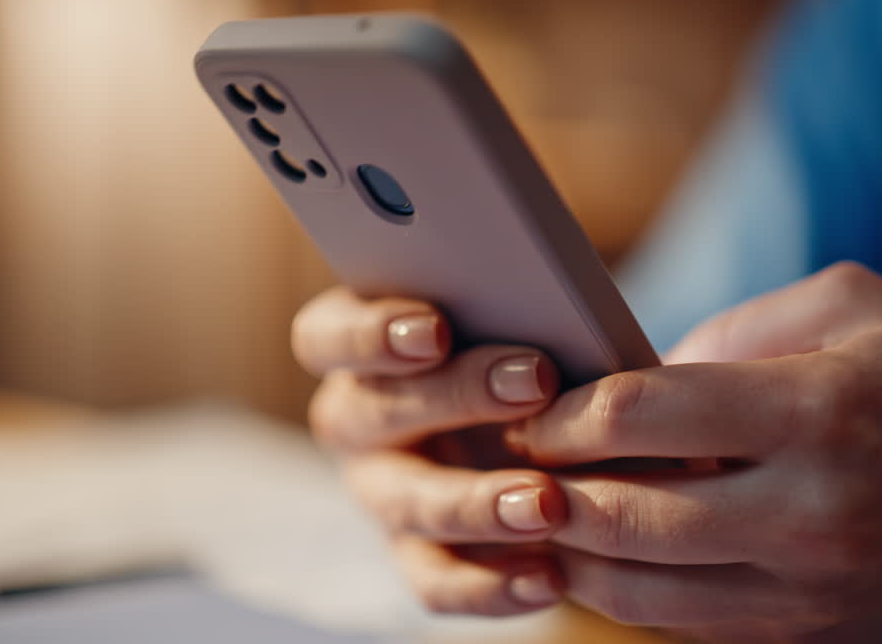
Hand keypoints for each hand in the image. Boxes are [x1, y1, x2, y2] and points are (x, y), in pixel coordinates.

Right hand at [293, 286, 569, 614]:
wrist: (556, 420)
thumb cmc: (527, 341)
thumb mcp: (512, 310)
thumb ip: (505, 297)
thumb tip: (541, 294)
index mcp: (358, 347)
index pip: (326, 336)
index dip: (369, 333)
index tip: (435, 330)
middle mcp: (356, 422)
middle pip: (372, 413)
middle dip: (456, 396)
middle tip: (535, 380)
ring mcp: (382, 494)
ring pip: (407, 504)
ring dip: (476, 503)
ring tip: (546, 501)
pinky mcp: (418, 557)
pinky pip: (437, 582)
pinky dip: (491, 586)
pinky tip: (549, 576)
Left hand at [500, 262, 881, 642]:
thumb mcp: (852, 310)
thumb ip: (734, 332)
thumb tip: (637, 375)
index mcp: (815, 412)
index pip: (642, 414)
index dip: (564, 412)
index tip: (529, 408)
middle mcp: (806, 514)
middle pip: (622, 516)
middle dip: (544, 490)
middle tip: (503, 465)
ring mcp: (805, 591)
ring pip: (638, 592)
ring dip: (565, 556)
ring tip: (530, 516)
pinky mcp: (805, 636)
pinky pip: (683, 626)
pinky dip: (622, 596)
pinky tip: (593, 559)